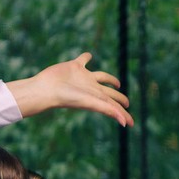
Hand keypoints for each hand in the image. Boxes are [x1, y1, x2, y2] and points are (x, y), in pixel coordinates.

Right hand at [8, 52, 130, 126]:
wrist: (47, 89)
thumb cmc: (67, 98)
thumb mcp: (91, 103)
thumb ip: (109, 110)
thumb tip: (125, 123)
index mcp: (97, 96)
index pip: (114, 104)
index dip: (124, 112)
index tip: (132, 123)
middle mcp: (92, 87)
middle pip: (109, 92)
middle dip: (118, 97)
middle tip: (126, 102)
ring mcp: (83, 77)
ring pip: (100, 76)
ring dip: (108, 78)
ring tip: (115, 82)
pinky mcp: (74, 66)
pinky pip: (83, 60)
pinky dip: (86, 57)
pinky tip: (89, 55)